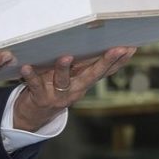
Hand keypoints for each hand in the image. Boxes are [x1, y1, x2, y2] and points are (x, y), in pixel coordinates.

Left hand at [12, 46, 135, 131]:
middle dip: (106, 61)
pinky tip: (26, 66)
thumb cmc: (54, 88)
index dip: (119, 61)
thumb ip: (83, 64)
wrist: (34, 115)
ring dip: (64, 68)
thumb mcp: (72, 78)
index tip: (132, 47)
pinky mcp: (40, 98)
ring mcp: (58, 95)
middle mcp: (75, 89)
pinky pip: (35, 85)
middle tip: (117, 49)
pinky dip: (31, 76)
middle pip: (93, 75)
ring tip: (66, 57)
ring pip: (63, 81)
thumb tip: (96, 43)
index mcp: (84, 82)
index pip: (106, 71)